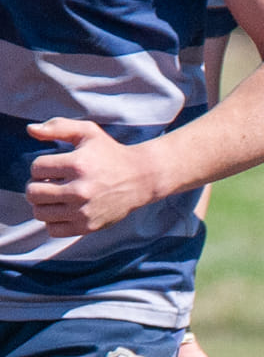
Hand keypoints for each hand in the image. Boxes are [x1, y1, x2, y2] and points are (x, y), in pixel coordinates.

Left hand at [25, 119, 160, 233]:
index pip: (36, 168)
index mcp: (78, 164)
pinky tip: (63, 210)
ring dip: (43, 204)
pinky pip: (54, 230)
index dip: (40, 166)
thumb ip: (58, 127)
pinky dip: (53, 221)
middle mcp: (80, 190)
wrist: (141, 179)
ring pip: (40, 213)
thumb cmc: (110, 154)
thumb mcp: (88, 132)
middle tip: (49, 183)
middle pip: (33, 192)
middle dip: (36, 186)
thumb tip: (30, 130)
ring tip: (54, 197)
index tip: (53, 167)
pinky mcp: (88, 226)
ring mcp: (84, 211)